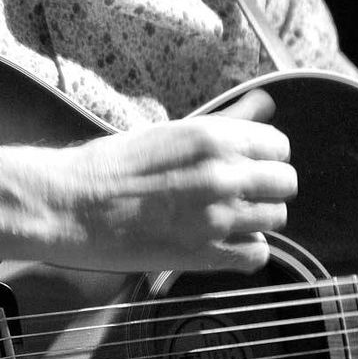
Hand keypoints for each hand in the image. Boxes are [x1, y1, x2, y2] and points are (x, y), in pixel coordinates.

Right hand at [0, 88, 295, 273]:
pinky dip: (244, 248)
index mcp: (212, 136)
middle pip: (286, 182)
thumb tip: (265, 103)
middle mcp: (223, 175)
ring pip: (276, 218)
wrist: (71, 204)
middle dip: (266, 185)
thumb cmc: (113, 163)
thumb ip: (226, 119)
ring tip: (223, 214)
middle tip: (237, 189)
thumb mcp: (170, 130)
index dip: (264, 153)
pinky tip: (220, 239)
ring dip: (256, 216)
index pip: (278, 144)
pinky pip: (257, 254)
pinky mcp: (207, 255)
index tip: (245, 161)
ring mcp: (218, 218)